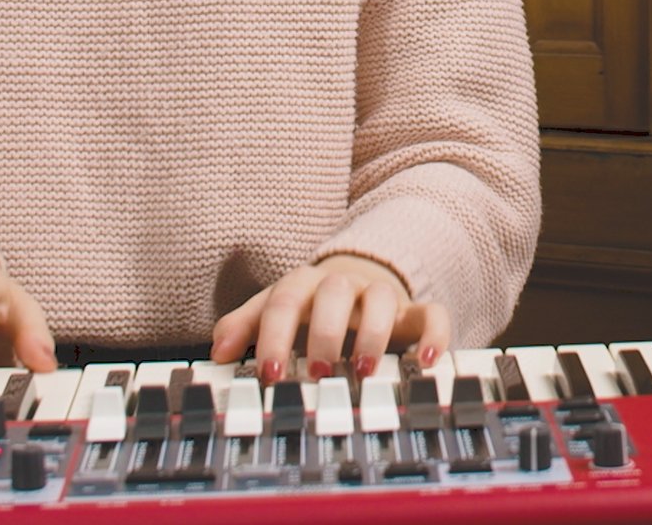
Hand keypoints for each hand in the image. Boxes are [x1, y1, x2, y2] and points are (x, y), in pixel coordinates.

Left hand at [209, 254, 449, 379]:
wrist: (360, 278)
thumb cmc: (312, 306)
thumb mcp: (276, 311)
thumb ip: (245, 326)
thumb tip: (218, 351)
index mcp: (305, 284)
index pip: (285, 300)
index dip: (276, 336)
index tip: (272, 373)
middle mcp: (343, 285)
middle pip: (334, 292)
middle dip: (325, 333)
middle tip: (317, 372)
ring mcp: (381, 295)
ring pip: (382, 299)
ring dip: (372, 334)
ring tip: (363, 370)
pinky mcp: (413, 311)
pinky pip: (432, 314)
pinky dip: (433, 336)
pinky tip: (425, 362)